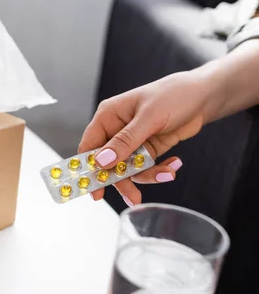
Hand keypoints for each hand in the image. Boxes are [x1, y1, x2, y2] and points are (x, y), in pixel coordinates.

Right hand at [79, 70, 213, 204]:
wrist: (203, 96)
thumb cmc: (173, 95)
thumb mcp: (149, 118)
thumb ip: (125, 141)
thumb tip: (101, 161)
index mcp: (109, 116)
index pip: (90, 146)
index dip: (89, 168)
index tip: (95, 190)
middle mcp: (117, 130)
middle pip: (109, 163)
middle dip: (122, 180)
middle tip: (133, 197)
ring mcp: (133, 142)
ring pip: (129, 170)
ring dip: (147, 176)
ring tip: (167, 174)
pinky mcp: (148, 150)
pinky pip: (146, 168)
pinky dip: (159, 170)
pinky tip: (174, 164)